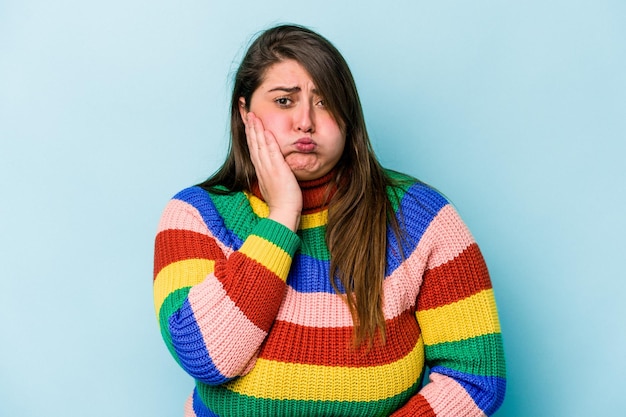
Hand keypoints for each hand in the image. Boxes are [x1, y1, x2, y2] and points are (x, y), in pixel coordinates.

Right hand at [245, 112, 301, 231]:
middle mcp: (262, 168)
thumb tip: (273, 169)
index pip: (254, 148)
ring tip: (253, 116)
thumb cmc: (282, 202)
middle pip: (253, 143)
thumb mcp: (274, 184)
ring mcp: (269, 169)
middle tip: (246, 112)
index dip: (250, 134)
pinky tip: (266, 131)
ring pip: (260, 146)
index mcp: (261, 170)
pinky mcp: (278, 171)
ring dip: (256, 130)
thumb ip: (272, 174)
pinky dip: (268, 141)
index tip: (248, 121)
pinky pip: (272, 153)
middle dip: (250, 127)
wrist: (284, 213)